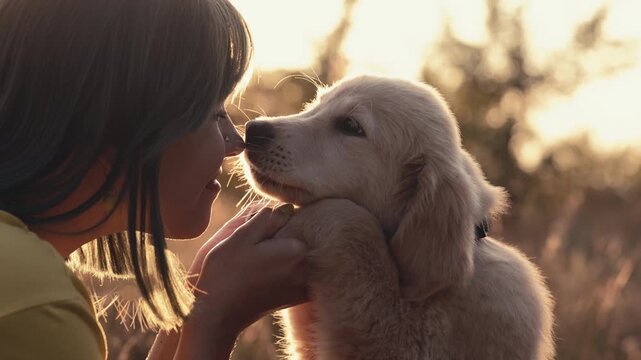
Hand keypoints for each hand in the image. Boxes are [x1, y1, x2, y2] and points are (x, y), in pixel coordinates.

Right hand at [189, 204, 308, 334]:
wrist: (218, 314)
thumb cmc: (224, 271)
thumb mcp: (240, 236)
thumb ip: (267, 218)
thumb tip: (287, 207)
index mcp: (296, 249)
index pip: (295, 221)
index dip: (275, 223)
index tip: (257, 236)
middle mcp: (306, 268)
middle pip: (298, 240)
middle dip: (281, 238)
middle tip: (254, 252)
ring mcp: (303, 285)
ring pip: (298, 257)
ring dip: (283, 255)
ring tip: (257, 265)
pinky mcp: (296, 298)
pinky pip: (299, 274)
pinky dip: (288, 271)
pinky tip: (266, 276)